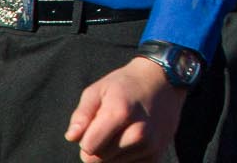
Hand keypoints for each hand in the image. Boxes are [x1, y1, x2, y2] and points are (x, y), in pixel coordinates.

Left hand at [65, 56, 187, 162]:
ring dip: (112, 153)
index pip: (88, 148)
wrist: (164, 81)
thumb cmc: (126, 84)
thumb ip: (81, 114)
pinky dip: (125, 158)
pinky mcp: (156, 155)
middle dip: (98, 147)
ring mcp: (151, 145)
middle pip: (98, 160)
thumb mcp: (99, 89)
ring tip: (123, 131)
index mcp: (120, 113)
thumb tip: (72, 137)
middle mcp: (139, 132)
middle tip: (110, 128)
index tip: (95, 125)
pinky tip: (132, 141)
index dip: (86, 138)